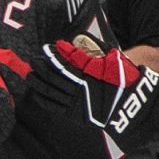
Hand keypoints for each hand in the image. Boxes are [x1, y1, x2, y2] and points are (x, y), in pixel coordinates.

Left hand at [32, 36, 158, 148]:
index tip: (44, 49)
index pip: (62, 64)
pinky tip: (36, 92)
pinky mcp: (74, 114)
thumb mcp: (110, 59)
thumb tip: (63, 43)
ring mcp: (75, 103)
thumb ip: (88, 50)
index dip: (51, 56)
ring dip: (36, 82)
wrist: (130, 104)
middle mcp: (78, 89)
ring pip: (49, 91)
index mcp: (87, 75)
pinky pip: (52, 106)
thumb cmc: (120, 78)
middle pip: (52, 77)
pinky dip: (41, 98)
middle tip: (32, 60)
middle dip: (40, 68)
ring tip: (28, 74)